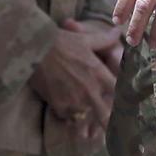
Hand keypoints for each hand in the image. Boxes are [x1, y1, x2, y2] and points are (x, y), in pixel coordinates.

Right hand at [29, 21, 120, 140]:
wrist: (34, 48)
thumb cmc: (61, 41)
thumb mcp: (85, 39)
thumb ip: (104, 40)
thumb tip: (118, 31)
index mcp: (99, 74)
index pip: (119, 94)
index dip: (121, 101)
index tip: (120, 106)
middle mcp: (90, 90)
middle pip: (106, 116)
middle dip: (107, 120)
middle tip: (104, 124)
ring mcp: (75, 100)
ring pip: (86, 117)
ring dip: (84, 116)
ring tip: (81, 119)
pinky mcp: (59, 106)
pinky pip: (67, 117)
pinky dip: (66, 114)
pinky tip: (62, 107)